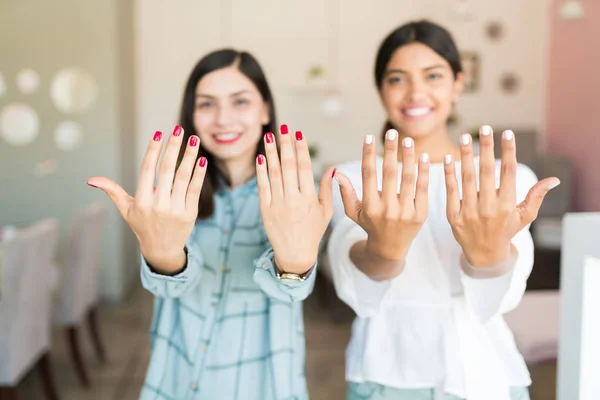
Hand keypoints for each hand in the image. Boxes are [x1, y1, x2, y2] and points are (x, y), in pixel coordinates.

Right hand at [87, 126, 207, 272]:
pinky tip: (202, 159)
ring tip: (194, 139)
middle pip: (166, 170)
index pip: (147, 170)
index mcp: (141, 201)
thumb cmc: (142, 226)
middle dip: (173, 148)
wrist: (162, 250)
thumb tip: (91, 180)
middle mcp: (158, 204)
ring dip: (189, 156)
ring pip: (183, 177)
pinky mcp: (190, 213)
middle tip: (178, 129)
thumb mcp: (126, 210)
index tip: (158, 134)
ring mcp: (175, 209)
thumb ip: (113, 191)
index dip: (153, 151)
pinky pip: (194, 189)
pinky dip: (199, 173)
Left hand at [256, 124, 333, 273]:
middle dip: (285, 144)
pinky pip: (262, 187)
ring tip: (269, 136)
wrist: (295, 254)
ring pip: (273, 173)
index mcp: (309, 198)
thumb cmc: (313, 232)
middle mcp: (292, 199)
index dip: (301, 149)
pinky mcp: (264, 210)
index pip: (304, 168)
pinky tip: (260, 157)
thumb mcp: (325, 212)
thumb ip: (328, 189)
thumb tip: (332, 168)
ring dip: (271, 153)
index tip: (298, 133)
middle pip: (288, 166)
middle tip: (283, 127)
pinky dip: (261, 171)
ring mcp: (277, 204)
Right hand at [335, 129, 429, 261]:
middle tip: (392, 132)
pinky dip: (423, 172)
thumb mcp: (353, 212)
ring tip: (408, 140)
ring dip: (408, 157)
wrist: (390, 248)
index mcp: (370, 206)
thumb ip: (346, 192)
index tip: (369, 137)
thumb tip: (336, 172)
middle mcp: (387, 209)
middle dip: (390, 151)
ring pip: (407, 179)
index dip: (368, 155)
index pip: (368, 175)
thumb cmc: (370, 225)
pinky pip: (422, 189)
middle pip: (389, 174)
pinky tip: (423, 157)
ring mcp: (405, 212)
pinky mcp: (420, 214)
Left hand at [444, 126, 559, 267]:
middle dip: (485, 148)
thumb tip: (553, 179)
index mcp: (507, 205)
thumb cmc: (506, 230)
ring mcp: (469, 212)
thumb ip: (536, 196)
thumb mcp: (524, 216)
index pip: (508, 173)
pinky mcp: (453, 216)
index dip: (508, 152)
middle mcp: (487, 208)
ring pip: (466, 178)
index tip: (507, 133)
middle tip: (484, 128)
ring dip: (466, 156)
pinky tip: (449, 158)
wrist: (484, 254)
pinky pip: (450, 191)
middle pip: (486, 172)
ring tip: (465, 137)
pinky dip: (449, 174)